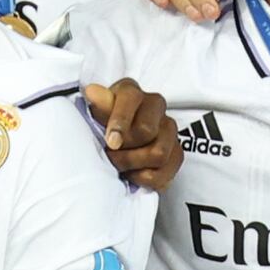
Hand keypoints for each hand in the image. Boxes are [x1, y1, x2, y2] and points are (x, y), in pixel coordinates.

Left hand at [89, 77, 181, 192]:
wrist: (115, 142)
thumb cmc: (103, 125)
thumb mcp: (96, 114)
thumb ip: (98, 106)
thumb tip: (93, 91)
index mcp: (131, 92)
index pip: (131, 101)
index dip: (120, 122)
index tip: (112, 142)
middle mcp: (155, 105)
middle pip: (146, 131)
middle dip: (124, 148)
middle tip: (110, 155)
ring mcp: (169, 129)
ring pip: (159, 154)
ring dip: (133, 164)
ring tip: (119, 166)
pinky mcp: (176, 153)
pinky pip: (164, 171)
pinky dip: (144, 178)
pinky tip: (132, 173)